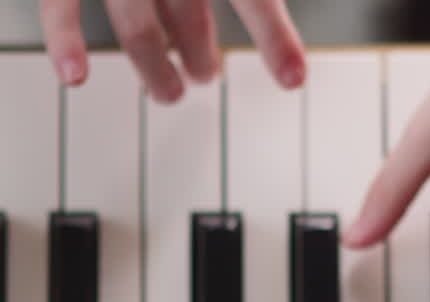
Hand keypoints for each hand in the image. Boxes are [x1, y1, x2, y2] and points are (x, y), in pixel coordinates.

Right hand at [39, 0, 305, 98]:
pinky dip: (66, 39)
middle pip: (190, 12)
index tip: (294, 80)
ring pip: (138, 25)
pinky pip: (62, 4)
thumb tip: (274, 32)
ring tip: (170, 92)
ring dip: (156, 66)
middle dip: (202, 51)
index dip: (273, 35)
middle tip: (208, 75)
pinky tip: (75, 74)